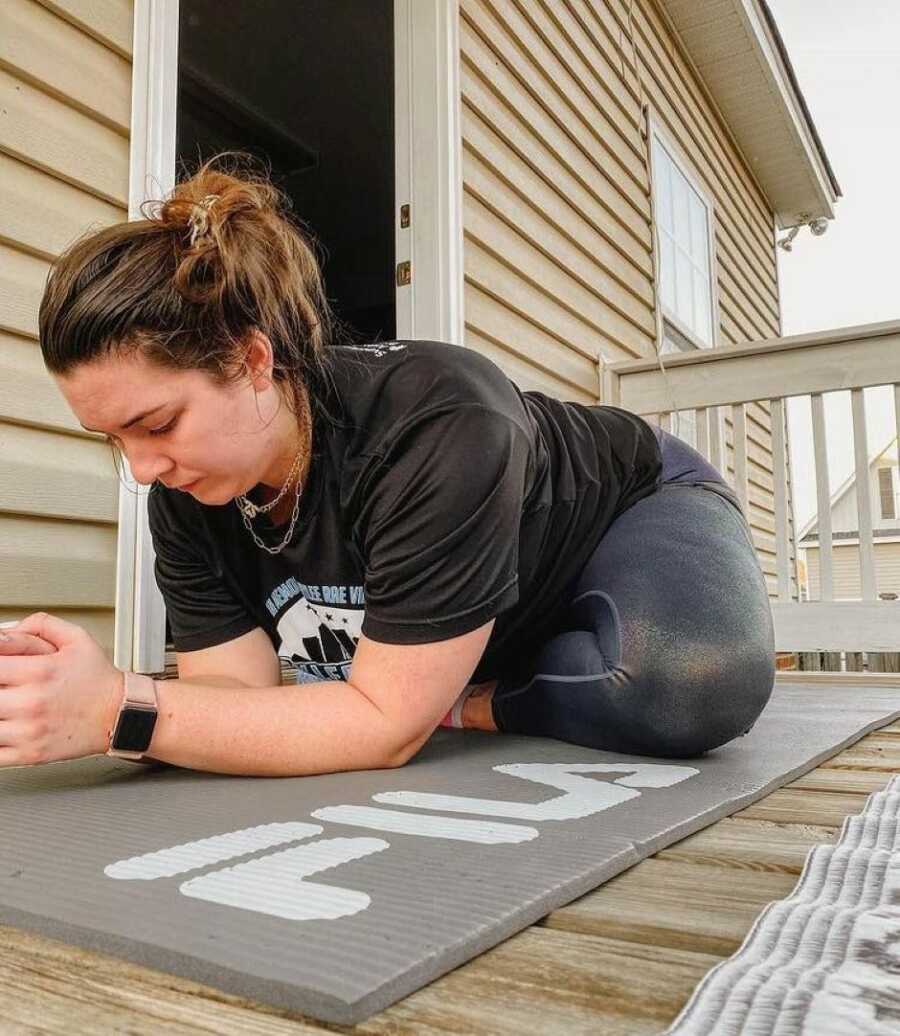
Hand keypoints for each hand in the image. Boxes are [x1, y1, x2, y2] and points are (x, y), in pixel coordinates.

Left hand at [0, 613, 123, 766]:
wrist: (120, 714)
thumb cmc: (98, 679)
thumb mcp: (76, 638)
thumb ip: (40, 625)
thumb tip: (5, 631)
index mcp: (39, 672)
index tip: (3, 669)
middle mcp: (31, 703)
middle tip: (7, 687)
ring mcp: (28, 732)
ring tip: (7, 705)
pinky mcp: (30, 755)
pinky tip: (7, 726)